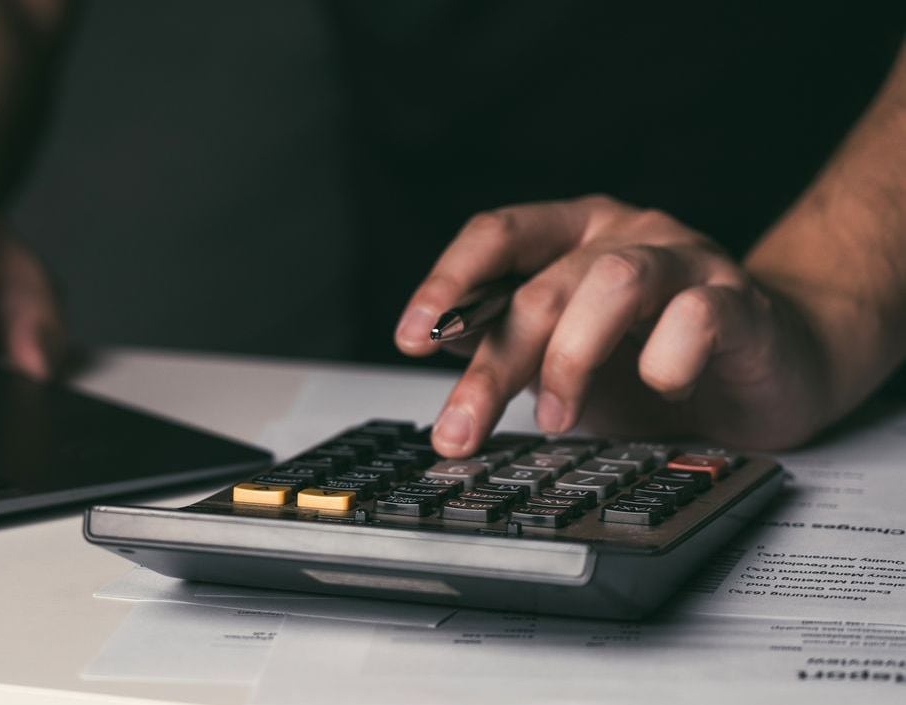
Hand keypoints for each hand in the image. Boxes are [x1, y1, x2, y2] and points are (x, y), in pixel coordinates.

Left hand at [395, 195, 829, 455]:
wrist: (774, 366)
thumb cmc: (656, 358)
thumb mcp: (563, 354)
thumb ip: (509, 341)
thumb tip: (441, 341)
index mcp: (572, 234)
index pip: (497, 234)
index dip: (449, 281)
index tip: (412, 337)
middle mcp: (625, 234)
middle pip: (544, 283)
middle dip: (495, 364)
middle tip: (460, 430)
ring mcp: (686, 260)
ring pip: (613, 283)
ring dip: (572, 359)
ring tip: (557, 420)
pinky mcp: (741, 302)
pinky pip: (697, 316)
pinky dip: (667, 359)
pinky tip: (663, 389)